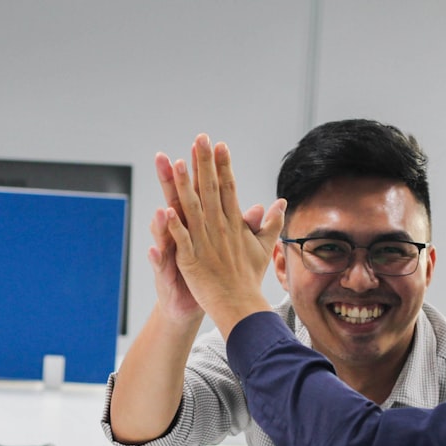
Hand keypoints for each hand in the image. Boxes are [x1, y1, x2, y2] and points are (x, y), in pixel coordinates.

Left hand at [164, 134, 284, 336]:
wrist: (241, 306)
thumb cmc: (249, 278)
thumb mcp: (264, 247)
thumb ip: (271, 223)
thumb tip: (281, 203)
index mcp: (234, 224)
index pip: (228, 188)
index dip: (223, 165)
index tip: (219, 144)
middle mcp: (220, 229)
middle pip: (211, 190)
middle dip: (205, 163)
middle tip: (200, 138)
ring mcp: (205, 243)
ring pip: (193, 209)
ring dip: (186, 186)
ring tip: (178, 163)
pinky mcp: (192, 260)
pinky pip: (181, 240)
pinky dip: (173, 226)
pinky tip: (164, 210)